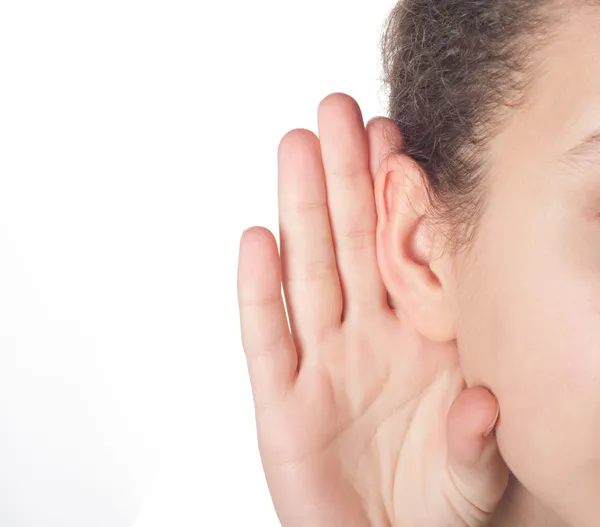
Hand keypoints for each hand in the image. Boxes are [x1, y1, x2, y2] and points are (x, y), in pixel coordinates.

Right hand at [237, 93, 508, 525]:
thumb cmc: (428, 506)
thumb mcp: (472, 475)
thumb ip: (480, 439)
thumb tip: (486, 402)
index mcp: (418, 342)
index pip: (405, 254)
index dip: (399, 195)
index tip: (395, 135)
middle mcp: (365, 339)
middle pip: (350, 245)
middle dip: (344, 177)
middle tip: (336, 111)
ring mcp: (319, 366)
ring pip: (308, 274)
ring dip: (300, 212)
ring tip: (295, 149)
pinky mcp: (280, 404)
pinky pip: (266, 338)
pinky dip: (258, 292)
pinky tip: (255, 241)